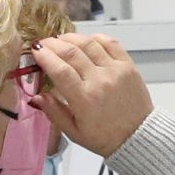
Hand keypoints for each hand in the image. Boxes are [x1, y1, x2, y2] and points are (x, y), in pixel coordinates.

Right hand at [29, 30, 149, 156]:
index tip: (35, 50)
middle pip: (72, 52)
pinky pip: (110, 43)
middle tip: (44, 43)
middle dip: (53, 44)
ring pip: (89, 44)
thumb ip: (54, 113)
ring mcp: (115, 71)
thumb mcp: (74, 133)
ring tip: (61, 40)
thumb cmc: (105, 137)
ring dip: (71, 38)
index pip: (60, 70)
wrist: (138, 136)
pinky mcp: (128, 66)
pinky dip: (95, 38)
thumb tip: (36, 96)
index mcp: (84, 100)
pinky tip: (85, 41)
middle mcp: (100, 81)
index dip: (45, 56)